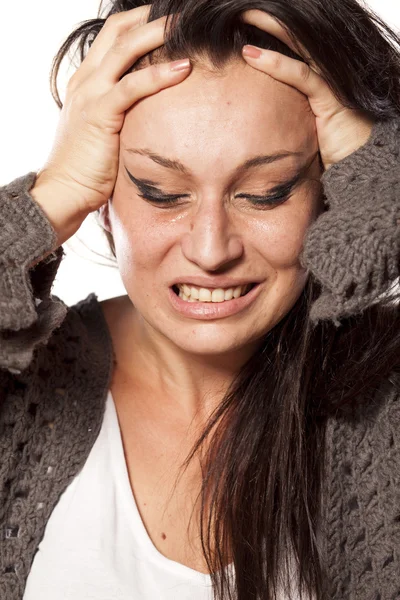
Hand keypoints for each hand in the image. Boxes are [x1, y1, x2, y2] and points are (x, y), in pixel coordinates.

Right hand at [34, 5, 191, 217]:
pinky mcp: (99, 113)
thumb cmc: (89, 166)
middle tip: (183, 13)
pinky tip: (184, 67)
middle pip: (119, 30)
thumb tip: (151, 111)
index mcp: (86, 80)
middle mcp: (86, 79)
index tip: (169, 19)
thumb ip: (122, 111)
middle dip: (151, 16)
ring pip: (125, 48)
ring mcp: (90, 94)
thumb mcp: (105, 129)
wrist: (66, 190)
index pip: (113, 36)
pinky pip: (132, 86)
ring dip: (158, 32)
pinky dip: (159, 74)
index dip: (140, 22)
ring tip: (187, 25)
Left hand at [240, 9, 374, 170]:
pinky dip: (276, 64)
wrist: (360, 169)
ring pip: (299, 46)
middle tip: (242, 9)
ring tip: (243, 16)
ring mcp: (332, 83)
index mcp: (318, 78)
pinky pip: (302, 76)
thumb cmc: (331, 151)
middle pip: (295, 37)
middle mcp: (327, 74)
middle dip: (270, 20)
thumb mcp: (300, 128)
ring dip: (270, 29)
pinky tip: (252, 55)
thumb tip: (248, 116)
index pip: (292, 45)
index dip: (271, 32)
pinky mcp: (332, 98)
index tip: (244, 22)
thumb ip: (282, 113)